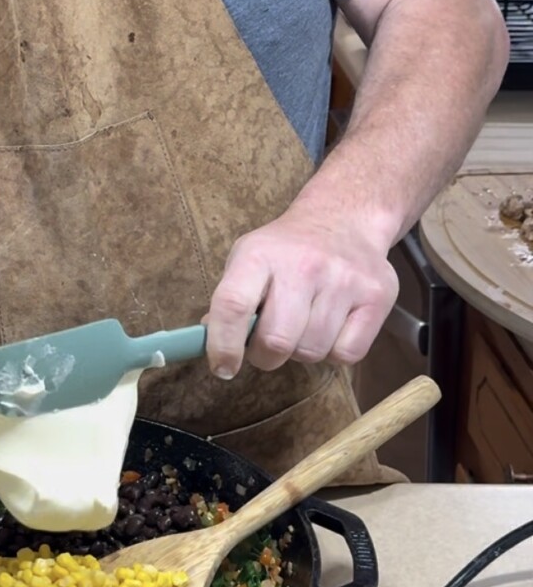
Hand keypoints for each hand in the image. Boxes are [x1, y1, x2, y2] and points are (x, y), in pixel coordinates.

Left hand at [203, 203, 398, 379]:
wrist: (345, 219)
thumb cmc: (288, 248)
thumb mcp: (249, 258)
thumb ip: (231, 298)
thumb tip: (209, 338)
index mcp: (259, 255)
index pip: (233, 305)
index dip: (223, 345)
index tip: (223, 367)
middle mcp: (303, 264)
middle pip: (276, 341)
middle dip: (266, 356)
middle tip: (268, 347)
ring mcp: (343, 280)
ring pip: (312, 352)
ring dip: (302, 351)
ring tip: (304, 325)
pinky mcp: (377, 296)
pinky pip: (346, 354)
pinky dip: (335, 352)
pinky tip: (332, 326)